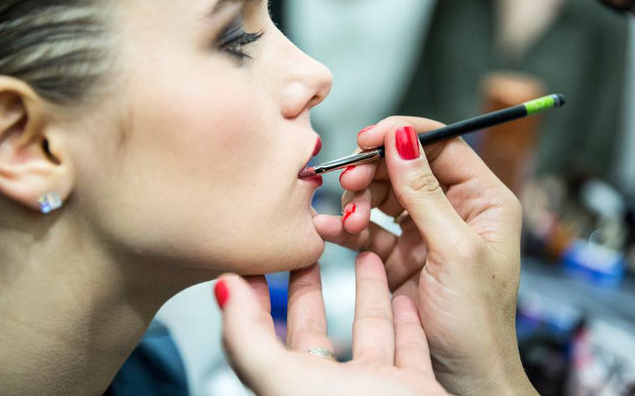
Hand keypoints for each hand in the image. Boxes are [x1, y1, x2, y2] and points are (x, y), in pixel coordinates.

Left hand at [214, 253, 449, 395]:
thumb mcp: (285, 380)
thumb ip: (247, 337)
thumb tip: (220, 288)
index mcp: (294, 388)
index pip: (264, 339)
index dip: (253, 303)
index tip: (250, 265)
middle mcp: (332, 390)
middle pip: (314, 331)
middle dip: (307, 290)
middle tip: (303, 253)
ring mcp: (374, 390)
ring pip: (369, 333)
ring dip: (366, 295)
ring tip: (364, 256)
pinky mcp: (414, 391)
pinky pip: (409, 350)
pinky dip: (407, 324)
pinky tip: (404, 298)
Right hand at [314, 117, 536, 394]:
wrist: (463, 378)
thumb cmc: (478, 322)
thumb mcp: (454, 251)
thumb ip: (425, 194)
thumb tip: (403, 140)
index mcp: (483, 200)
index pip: (442, 145)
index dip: (402, 136)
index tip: (369, 138)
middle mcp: (454, 210)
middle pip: (405, 167)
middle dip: (373, 171)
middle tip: (348, 180)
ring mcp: (424, 231)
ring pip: (381, 195)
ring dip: (357, 201)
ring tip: (347, 219)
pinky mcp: (399, 254)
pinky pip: (367, 229)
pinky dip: (346, 227)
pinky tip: (329, 230)